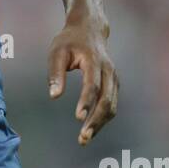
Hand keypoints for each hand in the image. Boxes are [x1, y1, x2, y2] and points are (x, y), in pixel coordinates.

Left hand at [47, 16, 118, 144]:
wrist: (90, 28)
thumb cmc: (69, 40)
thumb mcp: (57, 51)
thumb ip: (55, 74)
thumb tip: (54, 96)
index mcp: (94, 61)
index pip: (92, 85)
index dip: (86, 102)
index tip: (78, 117)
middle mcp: (108, 70)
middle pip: (107, 100)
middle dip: (95, 120)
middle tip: (82, 138)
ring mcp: (114, 78)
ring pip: (112, 106)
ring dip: (100, 124)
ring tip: (84, 139)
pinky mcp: (114, 84)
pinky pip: (112, 105)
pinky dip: (103, 119)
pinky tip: (91, 129)